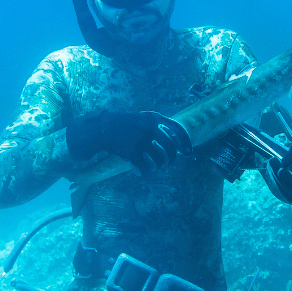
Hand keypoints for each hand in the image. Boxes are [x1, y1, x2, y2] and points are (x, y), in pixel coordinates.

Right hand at [67, 111, 191, 173]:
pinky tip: (139, 171)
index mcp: (154, 118)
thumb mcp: (144, 118)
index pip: (177, 130)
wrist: (103, 128)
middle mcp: (150, 128)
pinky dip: (143, 172)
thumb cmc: (126, 125)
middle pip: (170, 149)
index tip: (188, 153)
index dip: (185, 142)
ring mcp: (141, 141)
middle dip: (171, 159)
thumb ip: (159, 126)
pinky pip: (144, 168)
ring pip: (159, 161)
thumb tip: (177, 141)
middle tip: (167, 164)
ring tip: (153, 166)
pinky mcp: (132, 152)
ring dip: (157, 166)